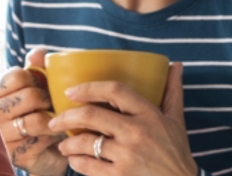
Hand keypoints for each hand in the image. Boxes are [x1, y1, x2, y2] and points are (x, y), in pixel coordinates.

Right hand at [0, 49, 66, 175]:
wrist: (38, 156)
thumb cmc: (32, 118)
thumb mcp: (30, 91)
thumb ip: (34, 69)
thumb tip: (39, 52)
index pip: (18, 75)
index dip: (37, 80)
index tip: (42, 88)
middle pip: (31, 96)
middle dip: (49, 100)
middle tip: (55, 106)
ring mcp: (1, 136)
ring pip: (38, 120)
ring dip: (55, 120)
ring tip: (59, 121)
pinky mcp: (14, 154)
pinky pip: (43, 140)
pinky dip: (54, 137)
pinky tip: (56, 137)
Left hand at [49, 62, 196, 175]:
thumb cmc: (176, 151)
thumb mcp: (176, 119)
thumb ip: (173, 91)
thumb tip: (176, 65)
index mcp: (148, 114)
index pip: (114, 90)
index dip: (89, 87)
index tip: (70, 92)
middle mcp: (135, 133)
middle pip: (91, 115)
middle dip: (66, 117)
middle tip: (55, 121)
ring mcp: (127, 156)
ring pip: (86, 143)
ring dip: (68, 143)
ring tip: (63, 145)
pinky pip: (88, 166)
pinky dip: (76, 162)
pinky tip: (74, 160)